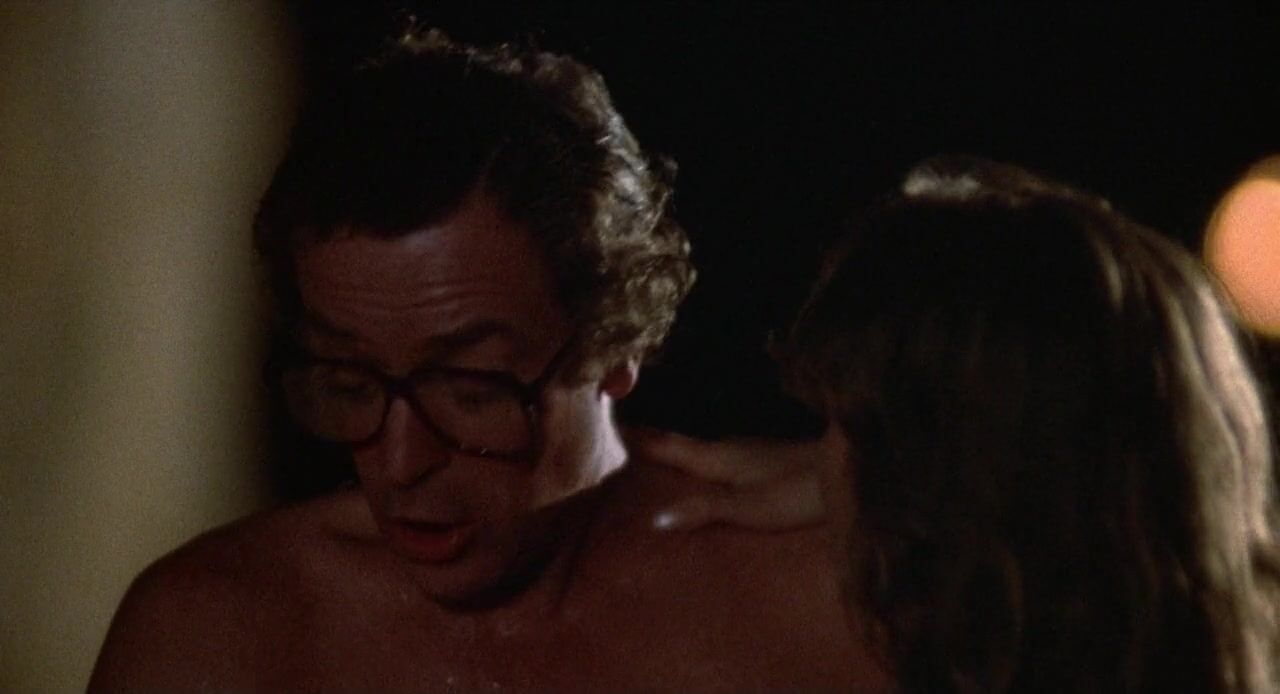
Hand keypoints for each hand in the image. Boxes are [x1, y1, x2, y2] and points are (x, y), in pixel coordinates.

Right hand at [624, 428, 825, 531]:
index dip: (637, 437)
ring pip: (702, 447)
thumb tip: (653, 519)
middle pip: (681, 442)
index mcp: (719, 457)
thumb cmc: (800, 492)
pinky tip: (708, 466)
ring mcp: (752, 449)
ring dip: (677, 449)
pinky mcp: (769, 457)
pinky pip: (721, 454)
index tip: (606, 422)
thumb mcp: (749, 507)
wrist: (850, 469)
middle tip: (620, 439)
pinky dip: (702, 457)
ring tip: (655, 454)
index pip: (667, 445)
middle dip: (651, 441)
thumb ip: (705, 510)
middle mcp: (731, 446)